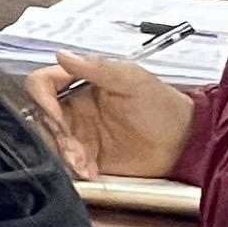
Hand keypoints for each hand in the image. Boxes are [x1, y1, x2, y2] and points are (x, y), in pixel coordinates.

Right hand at [21, 50, 194, 180]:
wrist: (187, 144)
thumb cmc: (162, 107)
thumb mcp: (132, 80)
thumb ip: (96, 68)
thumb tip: (60, 54)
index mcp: (80, 84)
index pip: (42, 83)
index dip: (41, 97)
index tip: (54, 114)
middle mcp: (75, 109)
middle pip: (40, 115)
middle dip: (51, 132)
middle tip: (72, 145)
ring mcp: (80, 134)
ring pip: (50, 141)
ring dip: (62, 153)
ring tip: (84, 163)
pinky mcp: (89, 158)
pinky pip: (67, 163)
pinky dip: (74, 169)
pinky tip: (91, 172)